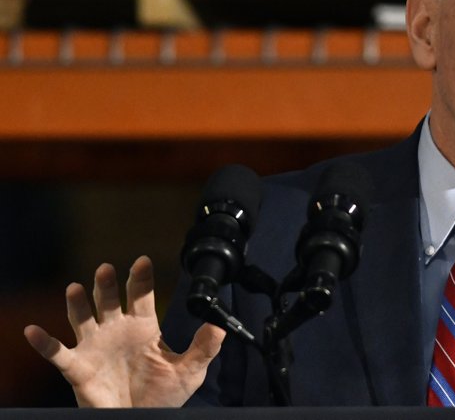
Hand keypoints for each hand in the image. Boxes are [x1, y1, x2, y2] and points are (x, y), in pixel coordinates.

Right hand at [24, 255, 225, 406]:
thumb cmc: (164, 395)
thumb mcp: (190, 370)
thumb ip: (205, 347)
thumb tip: (220, 325)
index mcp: (143, 327)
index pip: (141, 295)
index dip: (140, 278)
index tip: (142, 261)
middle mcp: (117, 330)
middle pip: (108, 300)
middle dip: (106, 284)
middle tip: (107, 269)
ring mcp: (96, 347)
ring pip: (82, 318)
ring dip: (78, 303)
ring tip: (76, 288)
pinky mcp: (79, 368)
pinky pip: (57, 353)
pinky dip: (44, 343)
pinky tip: (33, 331)